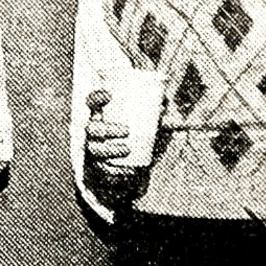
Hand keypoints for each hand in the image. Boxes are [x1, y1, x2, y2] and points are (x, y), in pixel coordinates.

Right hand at [84, 89, 149, 208]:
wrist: (137, 163)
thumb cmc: (142, 135)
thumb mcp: (152, 125)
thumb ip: (161, 119)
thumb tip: (174, 113)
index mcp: (102, 114)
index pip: (92, 102)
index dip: (96, 97)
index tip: (109, 96)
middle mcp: (93, 131)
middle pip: (91, 128)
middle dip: (106, 129)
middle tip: (126, 130)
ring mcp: (94, 149)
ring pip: (94, 149)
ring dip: (109, 149)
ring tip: (127, 149)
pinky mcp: (99, 167)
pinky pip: (102, 169)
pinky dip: (115, 170)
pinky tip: (126, 169)